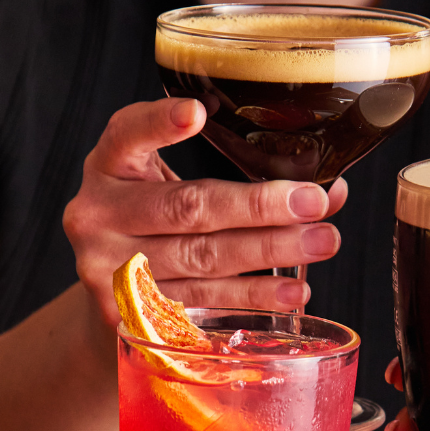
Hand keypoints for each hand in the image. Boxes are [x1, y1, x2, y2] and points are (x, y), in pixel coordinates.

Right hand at [64, 98, 347, 325]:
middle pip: (188, 207)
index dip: (160, 124)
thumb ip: (242, 177)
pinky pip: (202, 304)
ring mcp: (107, 270)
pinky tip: (291, 292)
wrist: (111, 296)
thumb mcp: (177, 185)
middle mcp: (97, 214)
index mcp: (108, 166)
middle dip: (259, 207)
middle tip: (314, 202)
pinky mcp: (129, 317)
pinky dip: (252, 298)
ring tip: (320, 243)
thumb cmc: (157, 226)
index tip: (199, 113)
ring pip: (201, 260)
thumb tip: (332, 191)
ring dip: (268, 252)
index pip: (127, 134)